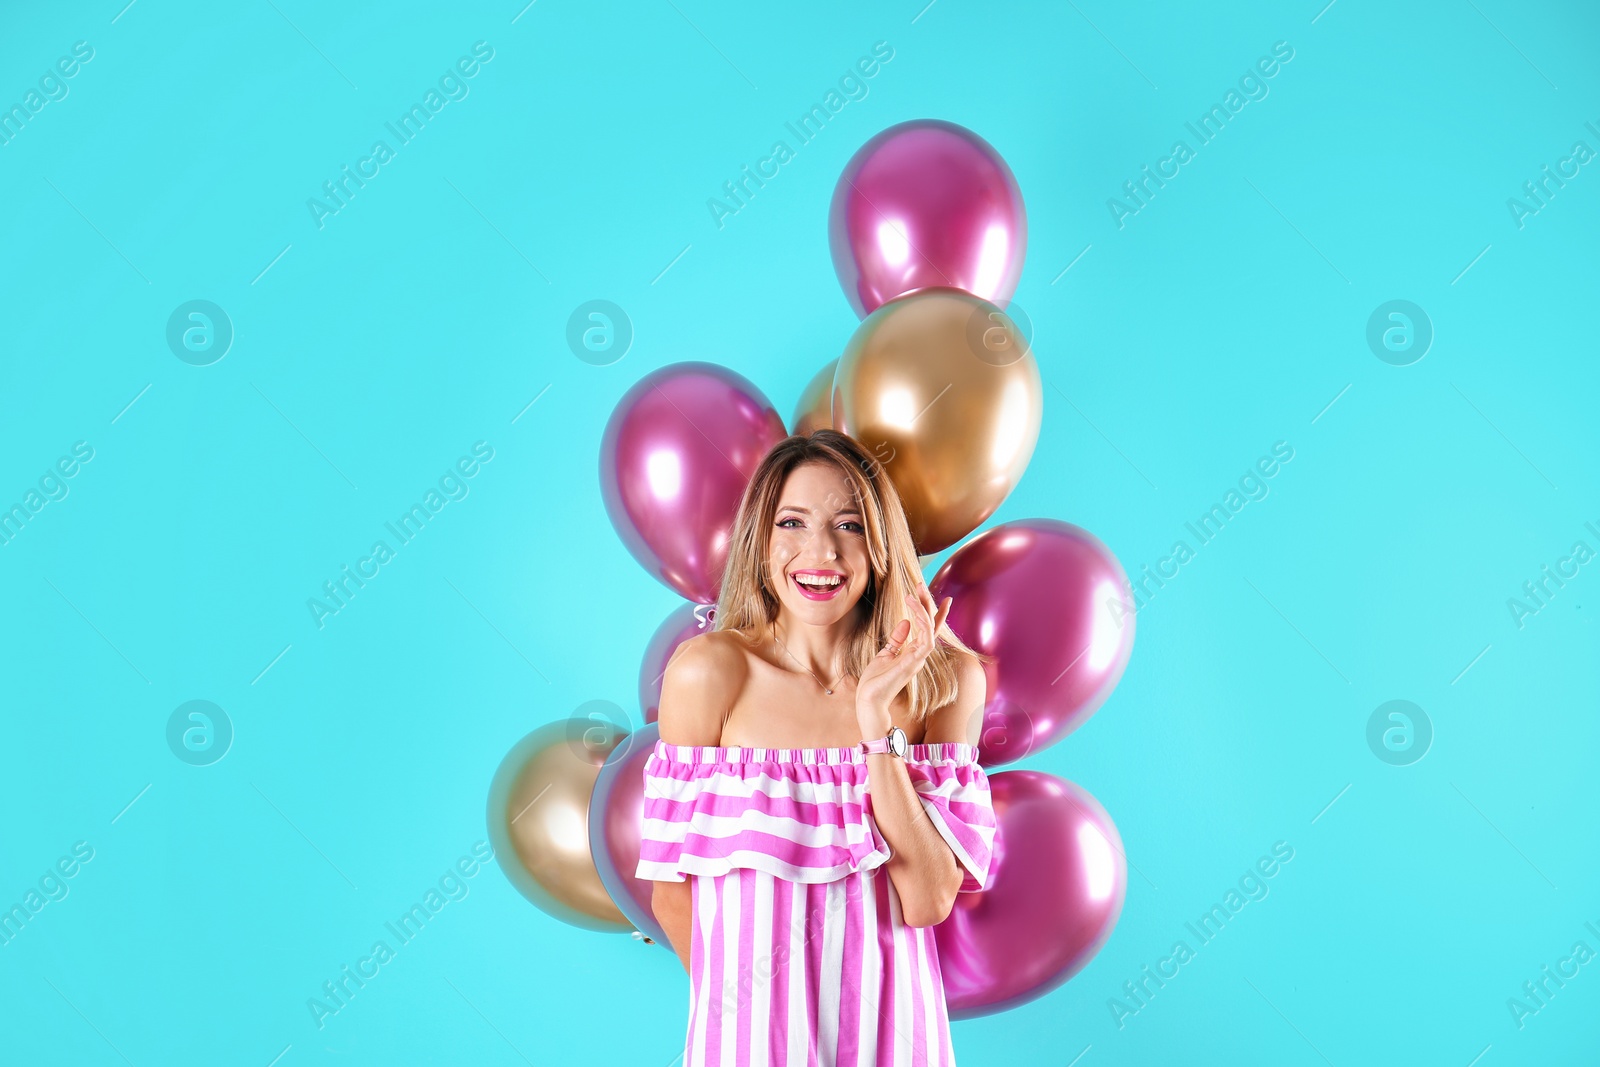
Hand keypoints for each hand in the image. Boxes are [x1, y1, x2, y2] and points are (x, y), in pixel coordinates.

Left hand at [857, 577, 951, 733]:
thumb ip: (896, 639)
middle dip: (927, 602)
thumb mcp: (885, 654)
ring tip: (913, 594)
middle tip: (920, 583)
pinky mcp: (913, 662)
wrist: (869, 700)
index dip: (934, 612)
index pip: (929, 628)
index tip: (938, 595)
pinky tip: (913, 611)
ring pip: (930, 629)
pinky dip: (922, 624)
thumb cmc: (875, 682)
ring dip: (923, 609)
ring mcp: (918, 658)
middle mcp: (919, 654)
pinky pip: (925, 639)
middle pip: (930, 624)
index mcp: (913, 652)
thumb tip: (905, 622)